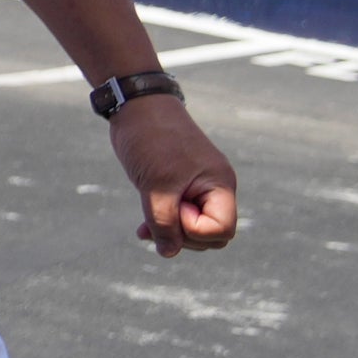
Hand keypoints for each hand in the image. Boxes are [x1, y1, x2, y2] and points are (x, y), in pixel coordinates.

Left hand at [109, 94, 239, 255]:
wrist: (136, 105)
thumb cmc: (151, 139)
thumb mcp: (156, 183)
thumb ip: (162, 221)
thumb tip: (168, 252)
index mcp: (220, 185)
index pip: (222, 230)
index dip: (195, 230)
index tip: (173, 207)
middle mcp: (214, 188)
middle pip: (211, 234)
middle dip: (183, 234)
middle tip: (157, 213)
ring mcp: (196, 187)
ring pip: (192, 227)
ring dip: (169, 231)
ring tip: (144, 226)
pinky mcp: (178, 185)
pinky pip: (178, 215)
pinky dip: (162, 223)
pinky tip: (142, 229)